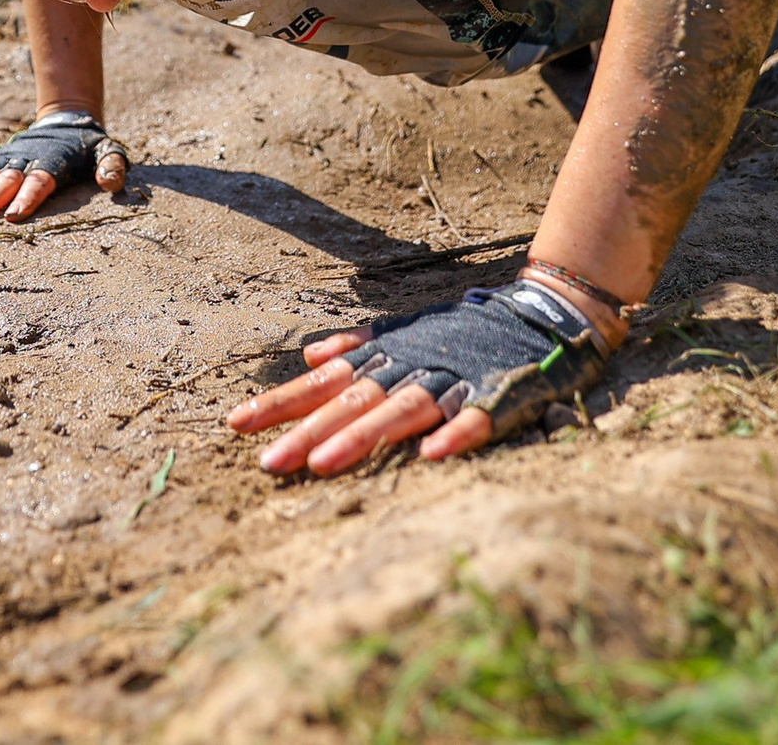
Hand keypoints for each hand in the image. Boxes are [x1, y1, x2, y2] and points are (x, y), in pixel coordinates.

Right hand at [0, 110, 127, 222]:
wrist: (67, 119)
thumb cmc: (89, 145)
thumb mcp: (108, 150)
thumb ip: (112, 166)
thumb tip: (111, 184)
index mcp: (55, 161)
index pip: (39, 181)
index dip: (27, 197)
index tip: (14, 216)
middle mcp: (28, 159)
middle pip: (8, 180)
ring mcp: (11, 158)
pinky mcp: (0, 158)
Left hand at [225, 282, 609, 476]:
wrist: (542, 313)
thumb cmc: (464, 331)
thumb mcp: (406, 332)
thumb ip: (358, 345)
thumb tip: (310, 353)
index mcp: (387, 358)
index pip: (324, 382)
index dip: (282, 402)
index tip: (236, 424)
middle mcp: (412, 369)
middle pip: (352, 402)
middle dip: (308, 431)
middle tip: (268, 463)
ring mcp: (455, 382)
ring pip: (402, 411)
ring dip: (363, 437)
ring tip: (324, 464)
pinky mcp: (499, 395)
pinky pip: (478, 419)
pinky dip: (457, 435)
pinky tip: (432, 457)